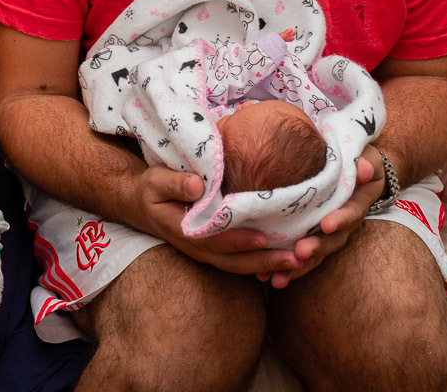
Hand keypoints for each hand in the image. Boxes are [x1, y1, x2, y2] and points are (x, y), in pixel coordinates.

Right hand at [135, 165, 301, 275]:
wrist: (144, 204)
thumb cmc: (152, 189)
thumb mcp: (154, 181)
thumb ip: (174, 183)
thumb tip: (196, 185)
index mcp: (184, 231)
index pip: (215, 240)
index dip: (239, 240)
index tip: (264, 238)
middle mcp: (198, 247)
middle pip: (234, 261)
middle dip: (266, 262)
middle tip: (297, 259)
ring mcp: (207, 252)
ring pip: (241, 265)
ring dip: (270, 266)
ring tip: (302, 261)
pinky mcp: (217, 249)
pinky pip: (241, 260)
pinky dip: (263, 262)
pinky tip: (287, 257)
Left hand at [257, 143, 382, 287]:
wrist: (354, 171)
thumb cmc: (356, 160)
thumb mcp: (365, 158)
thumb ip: (365, 163)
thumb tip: (366, 169)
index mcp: (355, 202)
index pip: (351, 212)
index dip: (341, 219)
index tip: (327, 224)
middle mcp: (342, 222)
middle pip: (332, 240)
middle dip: (317, 247)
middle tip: (301, 252)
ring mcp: (327, 234)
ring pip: (316, 254)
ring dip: (298, 267)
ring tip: (278, 277)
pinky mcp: (311, 238)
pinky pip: (301, 257)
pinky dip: (287, 269)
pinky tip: (267, 278)